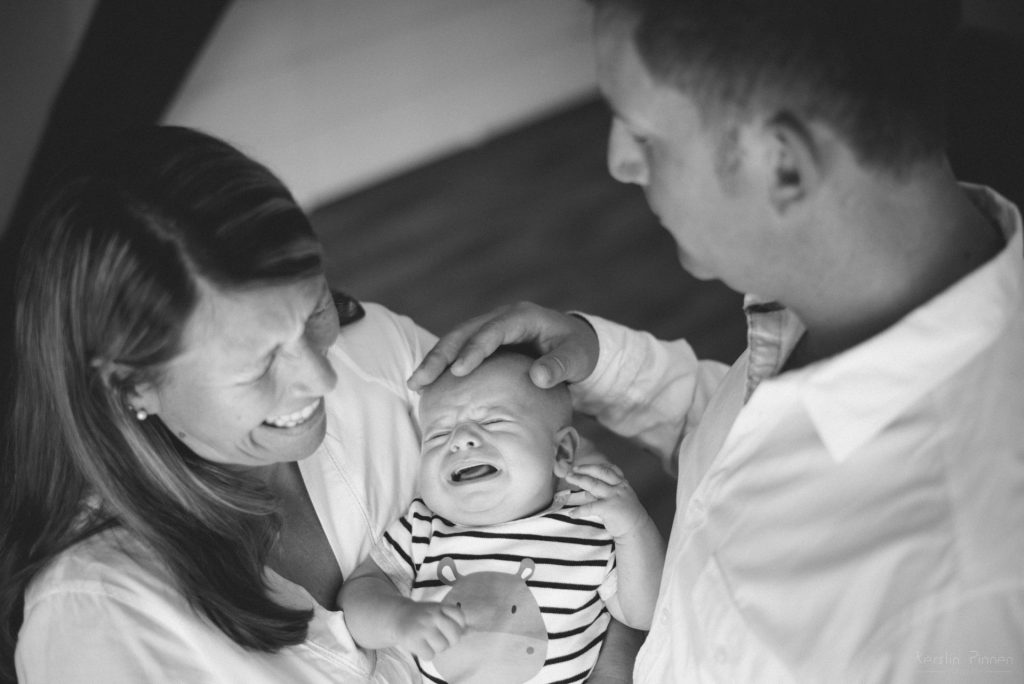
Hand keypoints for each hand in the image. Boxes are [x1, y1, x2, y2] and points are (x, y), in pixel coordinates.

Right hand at [393, 600, 466, 660]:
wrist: (397, 616)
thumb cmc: (422, 617)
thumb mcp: (437, 611)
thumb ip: (452, 619)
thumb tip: (470, 631)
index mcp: (440, 607)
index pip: (460, 617)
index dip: (458, 625)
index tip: (447, 626)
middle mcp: (433, 615)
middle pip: (455, 636)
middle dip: (450, 640)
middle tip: (439, 638)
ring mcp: (423, 627)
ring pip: (443, 646)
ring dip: (437, 648)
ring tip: (428, 641)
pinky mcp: (413, 639)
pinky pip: (430, 655)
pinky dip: (426, 654)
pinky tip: (421, 646)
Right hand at [407, 301, 598, 390]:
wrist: (575, 343)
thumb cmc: (577, 350)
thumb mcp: (577, 358)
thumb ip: (560, 366)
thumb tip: (538, 378)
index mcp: (522, 317)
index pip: (492, 331)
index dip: (474, 350)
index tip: (458, 372)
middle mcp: (501, 318)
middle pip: (464, 333)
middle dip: (440, 356)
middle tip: (420, 380)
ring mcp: (489, 328)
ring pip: (455, 341)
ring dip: (434, 361)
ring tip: (414, 384)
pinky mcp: (484, 343)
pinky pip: (458, 351)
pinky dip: (442, 367)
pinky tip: (427, 388)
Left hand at [562, 463, 649, 538]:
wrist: (637, 529)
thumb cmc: (627, 514)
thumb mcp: (619, 498)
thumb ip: (605, 492)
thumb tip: (587, 491)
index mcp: (622, 483)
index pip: (609, 469)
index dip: (594, 466)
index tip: (581, 466)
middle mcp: (619, 487)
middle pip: (599, 472)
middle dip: (584, 469)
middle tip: (572, 470)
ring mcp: (614, 496)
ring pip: (593, 484)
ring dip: (579, 480)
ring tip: (568, 478)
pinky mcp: (609, 508)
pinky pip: (590, 507)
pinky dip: (579, 510)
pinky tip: (572, 513)